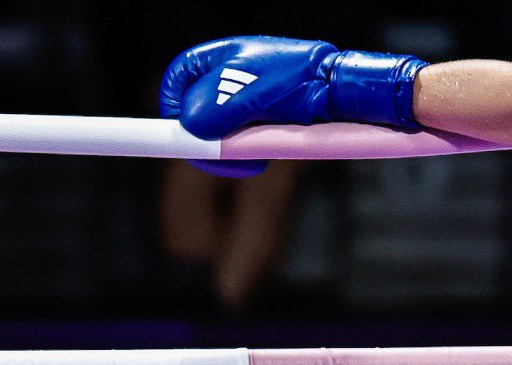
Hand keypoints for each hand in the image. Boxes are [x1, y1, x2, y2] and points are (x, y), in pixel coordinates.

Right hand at [160, 36, 426, 176]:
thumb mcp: (252, 89)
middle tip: (223, 158)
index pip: (175, 83)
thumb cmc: (299, 78)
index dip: (172, 111)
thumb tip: (192, 127)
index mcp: (216, 59)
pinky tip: (261, 158)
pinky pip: (239, 143)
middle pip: (193, 115)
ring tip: (251, 158)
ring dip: (227, 151)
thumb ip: (218, 105)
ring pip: (216, 135)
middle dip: (204, 139)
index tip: (180, 138)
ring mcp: (242, 103)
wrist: (339, 90)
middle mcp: (225, 80)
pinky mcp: (260, 123)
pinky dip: (244, 155)